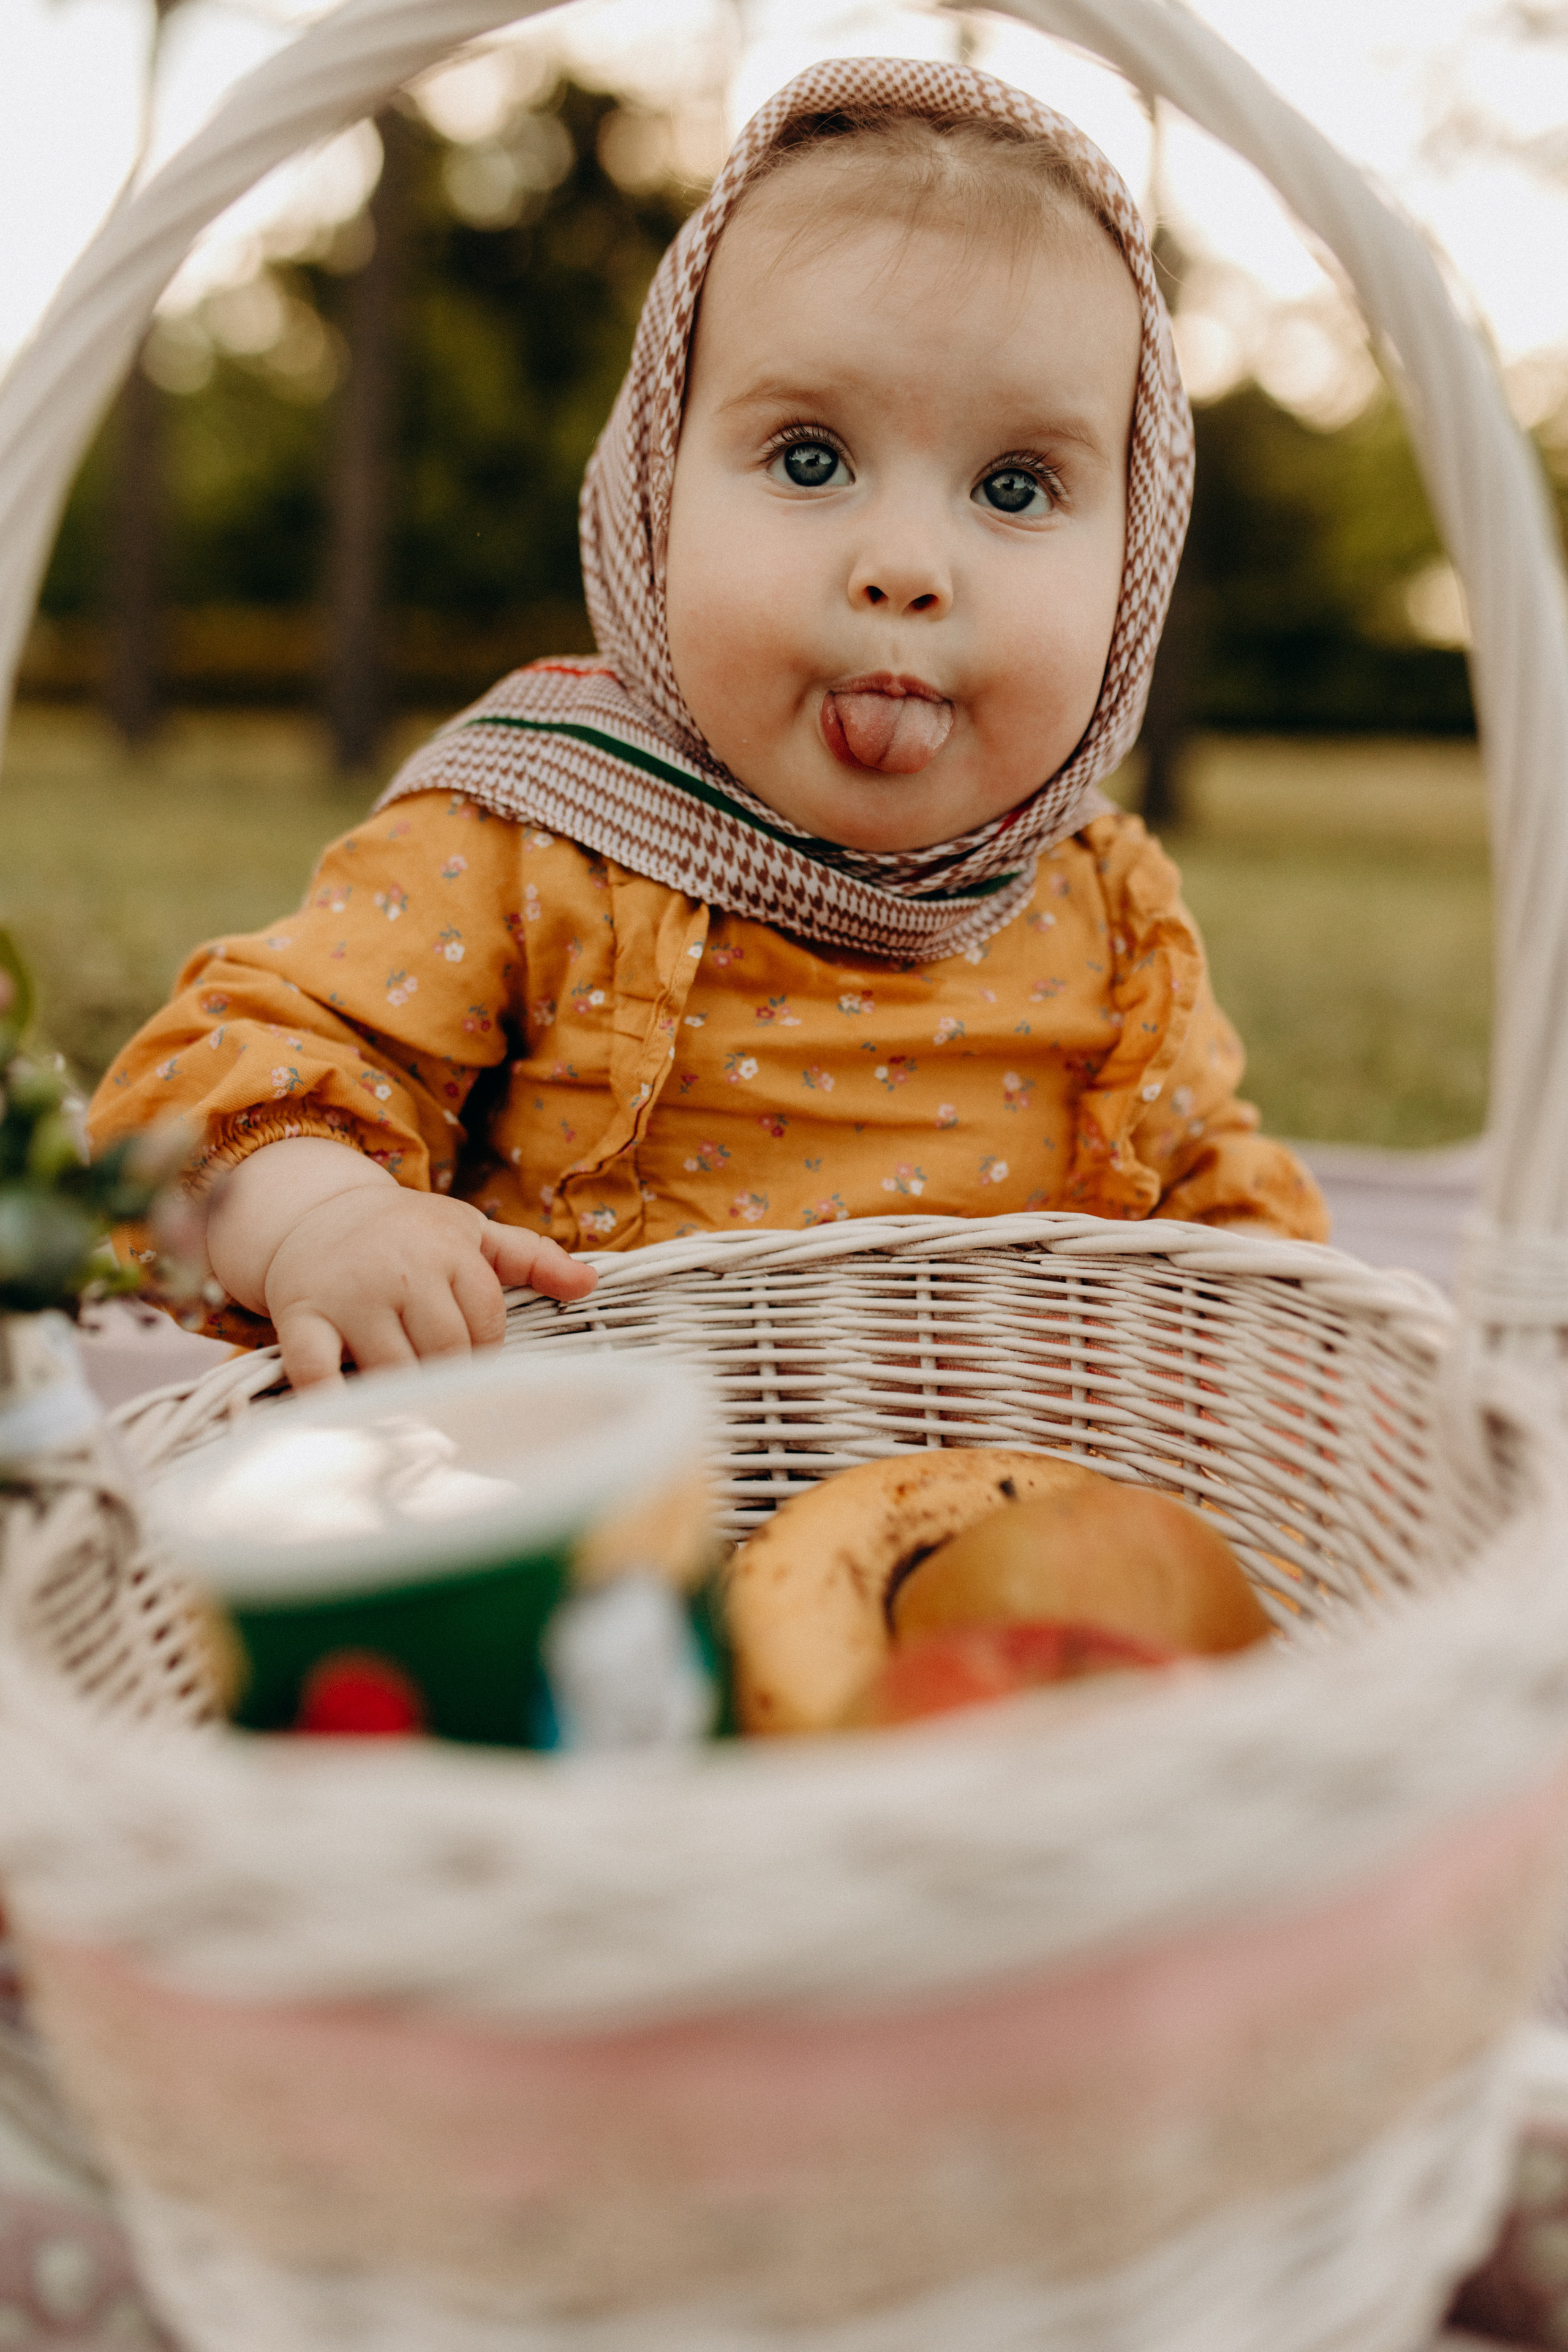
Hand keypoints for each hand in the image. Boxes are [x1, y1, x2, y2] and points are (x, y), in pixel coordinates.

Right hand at [206, 1138, 595, 1388]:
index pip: (485, 1324)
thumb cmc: (408, 1232)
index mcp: (448, 1248)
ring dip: (405, 1400)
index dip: (484, 1355)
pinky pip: (317, 1369)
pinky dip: (332, 1402)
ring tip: (416, 1419)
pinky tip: (349, 1428)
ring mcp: (348, 1293)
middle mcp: (401, 1269)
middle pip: (445, 1350)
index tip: (472, 1367)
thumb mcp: (471, 1232)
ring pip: (393, 1368)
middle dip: (450, 1380)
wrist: (316, 1211)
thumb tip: (590, 1283)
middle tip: (450, 1402)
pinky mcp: (301, 1315)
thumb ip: (531, 1258)